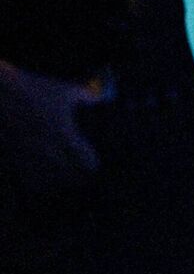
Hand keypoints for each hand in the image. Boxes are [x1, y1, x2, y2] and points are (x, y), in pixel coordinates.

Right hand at [0, 59, 100, 194]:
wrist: (3, 96)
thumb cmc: (35, 90)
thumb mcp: (65, 90)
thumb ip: (87, 96)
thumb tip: (102, 97)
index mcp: (65, 134)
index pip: (86, 161)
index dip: (92, 163)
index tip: (94, 162)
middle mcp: (49, 151)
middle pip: (70, 176)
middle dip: (78, 175)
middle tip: (82, 172)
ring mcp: (31, 158)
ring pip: (50, 182)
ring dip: (60, 181)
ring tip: (65, 178)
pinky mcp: (15, 160)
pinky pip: (30, 181)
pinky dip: (39, 183)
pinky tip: (43, 178)